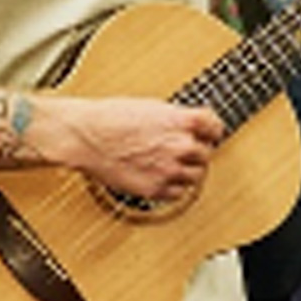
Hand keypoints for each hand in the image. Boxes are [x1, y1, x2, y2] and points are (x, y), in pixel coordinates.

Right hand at [36, 96, 223, 201]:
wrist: (85, 137)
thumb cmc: (110, 118)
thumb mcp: (150, 107)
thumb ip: (175, 119)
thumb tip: (188, 126)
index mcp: (181, 121)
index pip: (215, 127)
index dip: (211, 130)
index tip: (209, 133)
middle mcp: (180, 146)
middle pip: (206, 154)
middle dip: (197, 151)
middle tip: (184, 150)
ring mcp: (169, 170)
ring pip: (196, 176)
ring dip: (187, 171)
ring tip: (170, 164)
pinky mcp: (155, 189)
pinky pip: (178, 193)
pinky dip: (173, 187)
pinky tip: (161, 177)